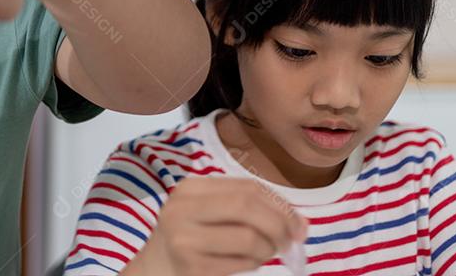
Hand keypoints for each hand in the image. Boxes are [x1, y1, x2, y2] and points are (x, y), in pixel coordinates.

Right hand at [130, 177, 307, 275]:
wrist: (155, 269)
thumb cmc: (192, 238)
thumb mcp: (210, 213)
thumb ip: (248, 208)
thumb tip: (300, 222)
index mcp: (191, 188)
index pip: (247, 187)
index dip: (281, 205)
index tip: (299, 225)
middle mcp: (183, 208)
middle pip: (247, 206)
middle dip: (279, 225)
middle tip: (290, 242)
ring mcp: (184, 237)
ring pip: (248, 237)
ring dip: (268, 249)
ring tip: (263, 254)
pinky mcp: (191, 266)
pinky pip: (240, 263)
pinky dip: (254, 264)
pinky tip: (246, 263)